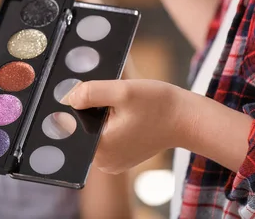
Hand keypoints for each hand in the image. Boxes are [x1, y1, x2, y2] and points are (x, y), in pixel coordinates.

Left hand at [62, 79, 186, 173]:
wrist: (187, 119)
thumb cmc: (159, 105)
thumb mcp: (123, 91)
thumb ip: (91, 92)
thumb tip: (68, 97)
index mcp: (101, 149)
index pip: (70, 124)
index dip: (75, 105)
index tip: (89, 92)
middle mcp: (103, 162)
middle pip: (81, 128)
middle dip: (89, 110)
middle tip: (111, 98)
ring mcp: (112, 162)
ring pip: (92, 131)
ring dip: (99, 115)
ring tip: (121, 107)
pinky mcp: (120, 157)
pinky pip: (104, 136)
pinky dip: (109, 122)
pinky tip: (124, 114)